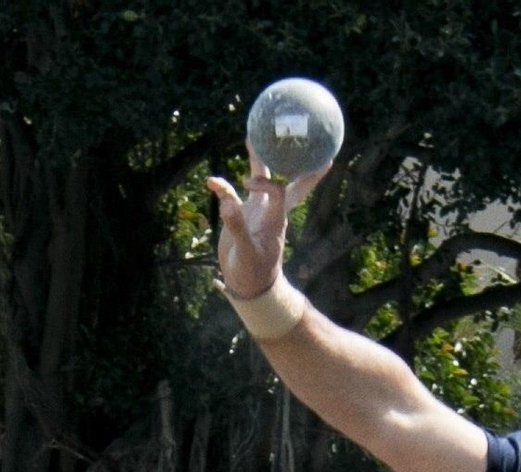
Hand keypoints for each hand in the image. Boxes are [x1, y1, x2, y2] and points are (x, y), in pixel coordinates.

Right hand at [208, 147, 331, 302]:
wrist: (248, 286)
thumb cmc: (253, 273)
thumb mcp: (245, 254)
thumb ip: (237, 227)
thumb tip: (228, 201)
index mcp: (276, 218)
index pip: (279, 190)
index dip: (266, 183)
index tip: (249, 185)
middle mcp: (270, 209)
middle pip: (289, 181)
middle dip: (299, 164)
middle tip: (310, 143)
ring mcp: (256, 210)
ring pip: (262, 178)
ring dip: (258, 158)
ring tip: (253, 136)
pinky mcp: (241, 214)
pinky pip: (231, 194)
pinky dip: (222, 187)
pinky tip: (210, 182)